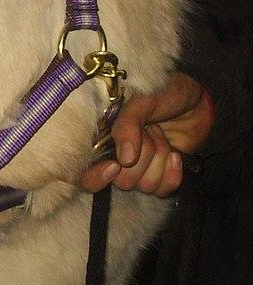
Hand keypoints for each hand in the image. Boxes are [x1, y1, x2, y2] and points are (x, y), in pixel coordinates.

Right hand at [80, 72, 213, 197]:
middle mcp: (118, 158)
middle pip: (122, 182)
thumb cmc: (164, 93)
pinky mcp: (161, 176)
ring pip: (145, 186)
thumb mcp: (141, 102)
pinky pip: (163, 190)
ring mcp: (141, 169)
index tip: (115, 165)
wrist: (197, 99)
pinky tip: (175, 154)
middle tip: (150, 131)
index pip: (87, 175)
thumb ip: (127, 126)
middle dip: (143, 158)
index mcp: (104, 140)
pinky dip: (173, 173)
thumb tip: (125, 160)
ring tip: (162, 135)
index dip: (98, 177)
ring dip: (160, 159)